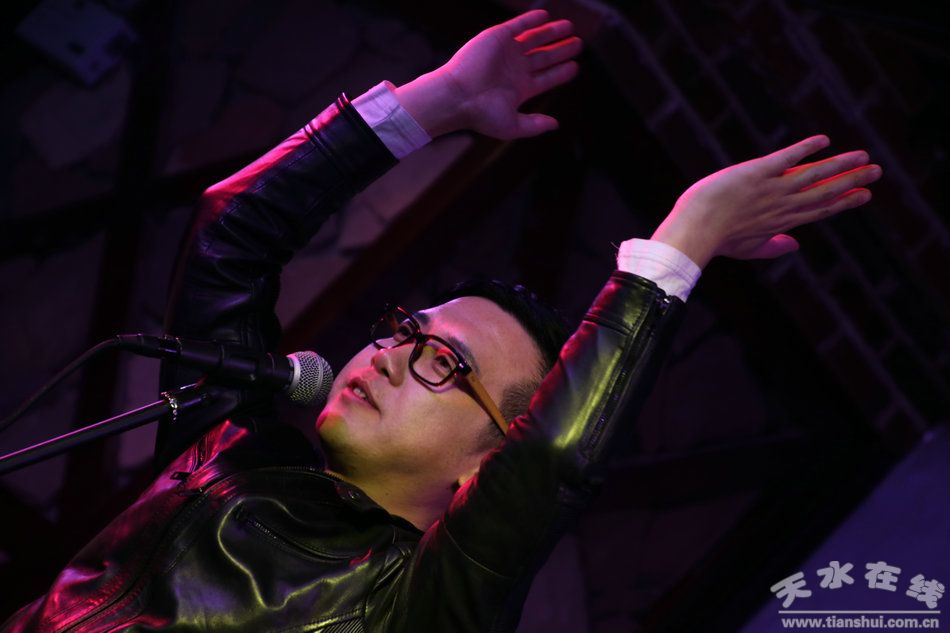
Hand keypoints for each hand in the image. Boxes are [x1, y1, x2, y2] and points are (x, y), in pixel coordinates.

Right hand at [394, 10, 581, 138]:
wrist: (458, 97)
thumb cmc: (481, 115)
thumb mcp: (513, 126)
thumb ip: (535, 125)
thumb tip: (555, 125)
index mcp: (520, 89)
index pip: (546, 78)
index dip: (561, 72)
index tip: (575, 67)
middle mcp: (515, 69)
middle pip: (544, 57)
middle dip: (562, 50)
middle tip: (579, 44)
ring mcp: (507, 53)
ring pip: (535, 39)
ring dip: (551, 32)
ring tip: (570, 27)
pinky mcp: (497, 37)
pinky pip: (518, 25)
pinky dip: (532, 20)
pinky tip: (546, 16)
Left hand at [651, 136, 882, 268]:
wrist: (695, 230)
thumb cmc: (716, 240)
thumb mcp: (747, 248)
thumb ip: (772, 247)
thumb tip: (794, 246)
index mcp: (781, 222)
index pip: (818, 210)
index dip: (843, 202)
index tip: (864, 195)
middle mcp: (782, 205)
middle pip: (824, 192)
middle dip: (852, 182)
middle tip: (876, 171)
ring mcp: (771, 189)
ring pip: (813, 175)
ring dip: (840, 165)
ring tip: (863, 156)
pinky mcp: (757, 173)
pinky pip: (786, 158)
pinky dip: (805, 149)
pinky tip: (824, 140)